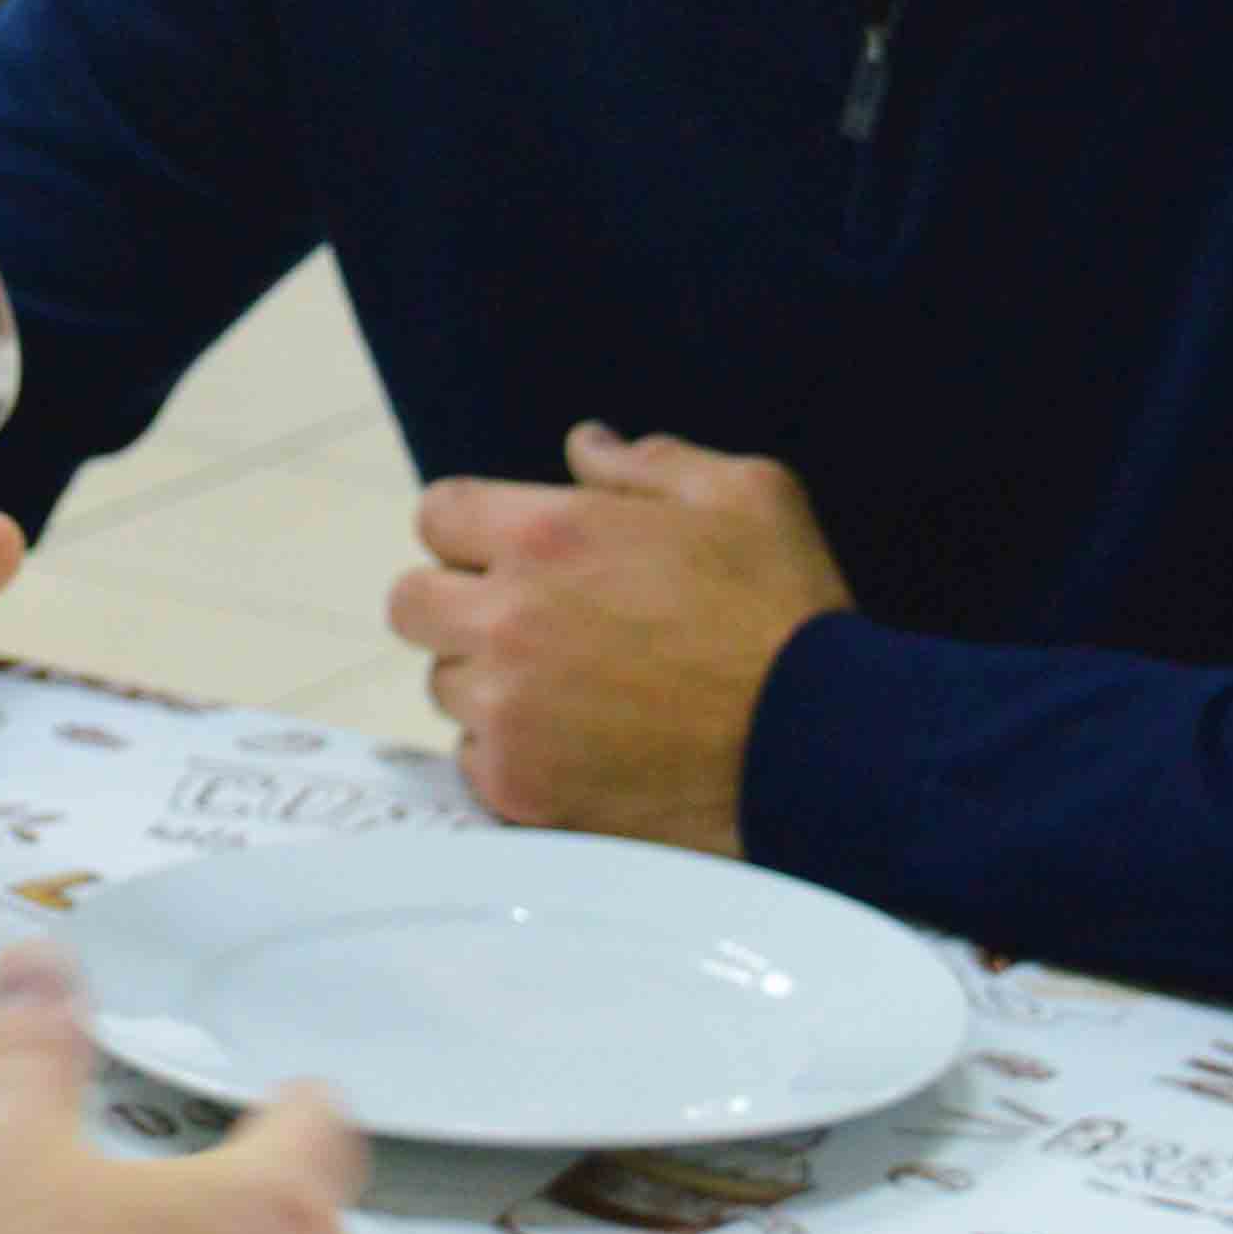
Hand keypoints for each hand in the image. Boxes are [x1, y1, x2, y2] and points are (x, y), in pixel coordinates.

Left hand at [390, 424, 849, 854]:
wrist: (821, 749)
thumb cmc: (787, 614)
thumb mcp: (745, 495)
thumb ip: (650, 462)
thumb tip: (585, 446)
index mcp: (547, 536)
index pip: (437, 514)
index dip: (474, 530)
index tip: (512, 552)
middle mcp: (507, 621)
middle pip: (411, 604)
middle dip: (458, 603)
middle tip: (525, 620)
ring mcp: (507, 712)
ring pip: (445, 686)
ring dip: (488, 681)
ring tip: (570, 688)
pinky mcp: (520, 787)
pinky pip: (473, 760)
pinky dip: (510, 753)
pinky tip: (577, 745)